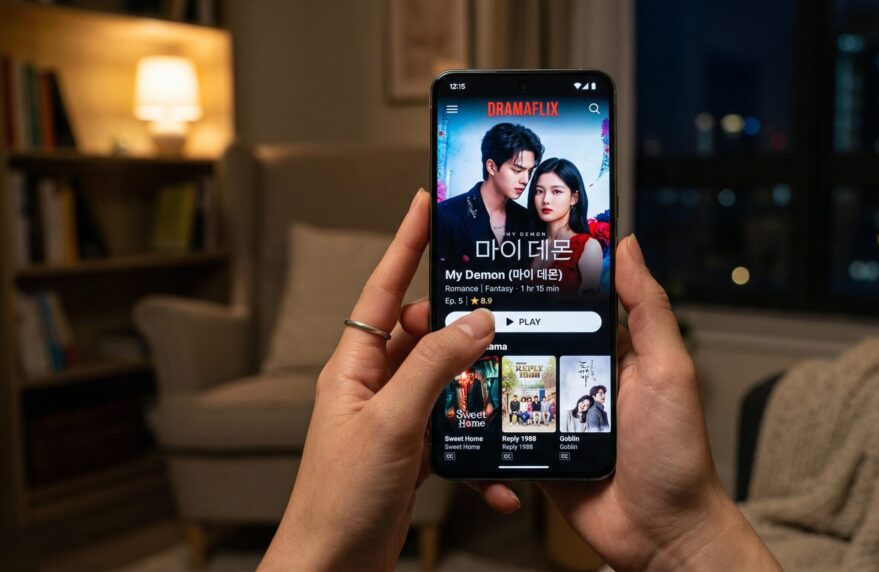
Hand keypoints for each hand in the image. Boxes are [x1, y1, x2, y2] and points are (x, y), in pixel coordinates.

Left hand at [259, 190, 494, 570]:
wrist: (330, 567)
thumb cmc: (340, 498)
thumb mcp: (393, 424)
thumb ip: (433, 368)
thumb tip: (475, 323)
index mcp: (355, 366)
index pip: (384, 290)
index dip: (405, 244)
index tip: (425, 203)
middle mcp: (374, 385)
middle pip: (425, 335)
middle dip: (464, 328)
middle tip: (502, 316)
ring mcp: (394, 419)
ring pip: (446, 383)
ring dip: (476, 391)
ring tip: (507, 390)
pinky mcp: (412, 453)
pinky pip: (452, 434)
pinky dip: (475, 451)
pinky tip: (496, 475)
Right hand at [476, 236, 779, 570]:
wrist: (661, 535)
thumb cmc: (677, 454)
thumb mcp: (668, 372)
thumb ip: (648, 311)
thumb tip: (627, 246)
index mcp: (614, 350)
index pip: (576, 299)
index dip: (549, 273)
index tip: (513, 245)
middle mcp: (581, 375)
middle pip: (532, 335)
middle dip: (500, 319)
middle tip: (459, 296)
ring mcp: (556, 413)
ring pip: (510, 378)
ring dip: (485, 366)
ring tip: (445, 345)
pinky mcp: (537, 448)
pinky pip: (503, 426)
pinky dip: (486, 418)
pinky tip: (460, 404)